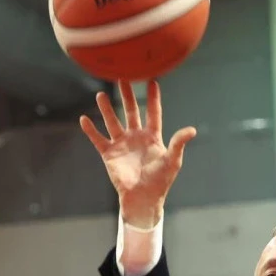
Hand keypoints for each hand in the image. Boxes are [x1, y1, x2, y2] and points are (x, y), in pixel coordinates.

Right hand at [80, 80, 195, 228]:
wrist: (143, 198)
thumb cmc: (161, 181)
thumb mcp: (172, 160)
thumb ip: (179, 143)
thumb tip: (192, 130)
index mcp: (153, 137)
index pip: (153, 113)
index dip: (153, 98)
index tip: (152, 80)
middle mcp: (136, 137)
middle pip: (131, 111)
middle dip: (127, 95)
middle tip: (123, 77)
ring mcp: (122, 144)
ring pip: (113, 121)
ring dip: (106, 109)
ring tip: (101, 94)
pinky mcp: (109, 154)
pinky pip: (98, 139)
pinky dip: (90, 130)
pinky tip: (83, 118)